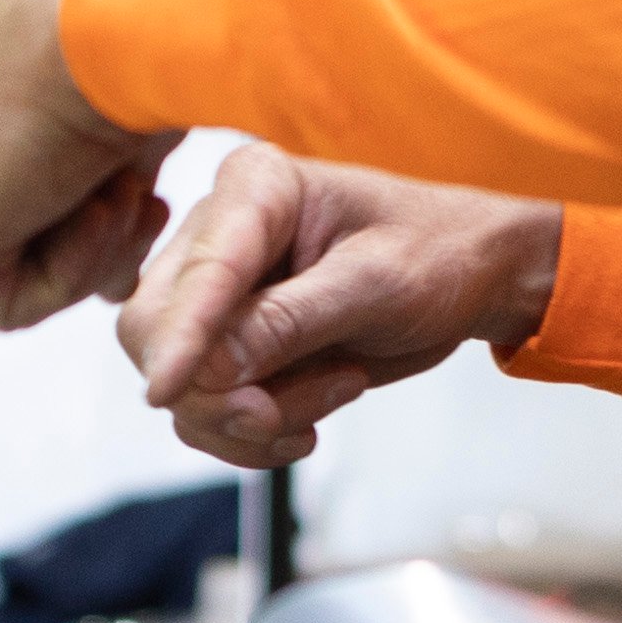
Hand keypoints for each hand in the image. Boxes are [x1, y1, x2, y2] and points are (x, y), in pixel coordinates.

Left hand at [0, 0, 179, 326]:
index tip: (152, 197)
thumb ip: (113, 198)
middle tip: (149, 203)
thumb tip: (117, 282)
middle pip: (26, 241)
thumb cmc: (149, 48)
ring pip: (21, 273)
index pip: (32, 199)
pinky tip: (95, 206)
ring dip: (95, 249)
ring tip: (120, 184)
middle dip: (102, 242)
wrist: (128, 19)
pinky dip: (73, 271)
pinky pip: (7, 301)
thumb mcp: (134, 135)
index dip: (104, 224)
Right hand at [121, 145, 560, 468]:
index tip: (166, 391)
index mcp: (255, 187)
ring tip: (338, 388)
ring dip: (252, 417)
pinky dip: (250, 435)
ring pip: (180, 382)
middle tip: (286, 415)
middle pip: (153, 329)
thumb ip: (291, 322)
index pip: (200, 269)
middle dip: (217, 390)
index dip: (180, 335)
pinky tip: (309, 419)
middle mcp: (217, 233)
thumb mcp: (378, 284)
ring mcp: (214, 294)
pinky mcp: (226, 344)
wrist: (469, 277)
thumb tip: (209, 368)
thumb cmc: (437, 254)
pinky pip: (202, 411)